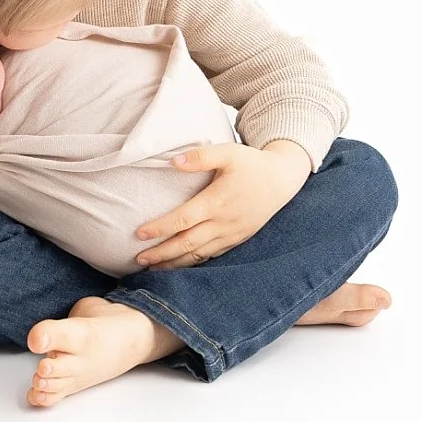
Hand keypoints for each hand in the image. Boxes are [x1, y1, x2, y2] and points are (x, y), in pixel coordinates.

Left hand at [134, 139, 312, 269]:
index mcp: (217, 202)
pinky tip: (178, 266)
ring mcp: (231, 234)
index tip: (138, 234)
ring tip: (152, 269)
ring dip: (174, 263)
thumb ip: (200, 156)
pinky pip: (212, 256)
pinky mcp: (237, 240)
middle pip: (186, 244)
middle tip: (138, 260)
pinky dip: (193, 264)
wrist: (283, 180)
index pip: (182, 220)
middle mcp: (223, 223)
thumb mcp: (228, 152)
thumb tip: (172, 161)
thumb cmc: (252, 164)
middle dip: (161, 254)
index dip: (159, 228)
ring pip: (198, 255)